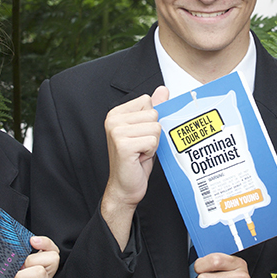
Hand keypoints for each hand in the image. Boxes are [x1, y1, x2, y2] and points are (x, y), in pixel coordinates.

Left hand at [0, 235, 59, 277]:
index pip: (52, 251)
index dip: (46, 243)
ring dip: (20, 275)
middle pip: (51, 258)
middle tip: (15, 268)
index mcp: (40, 270)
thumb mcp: (8, 277)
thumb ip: (9, 265)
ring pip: (39, 272)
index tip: (32, 240)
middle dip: (30, 259)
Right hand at [101, 86, 169, 249]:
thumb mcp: (146, 131)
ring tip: (140, 152)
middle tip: (141, 146)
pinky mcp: (123, 144)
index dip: (151, 120)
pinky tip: (139, 158)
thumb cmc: (136, 160)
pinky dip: (151, 152)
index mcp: (117, 113)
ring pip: (155, 128)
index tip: (141, 135)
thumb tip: (163, 90)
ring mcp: (116, 131)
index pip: (148, 102)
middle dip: (153, 133)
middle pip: (154, 114)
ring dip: (153, 143)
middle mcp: (113, 119)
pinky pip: (153, 141)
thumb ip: (154, 109)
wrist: (125, 187)